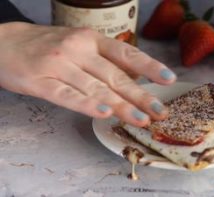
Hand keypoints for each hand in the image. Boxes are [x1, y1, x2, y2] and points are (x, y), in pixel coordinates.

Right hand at [0, 22, 176, 126]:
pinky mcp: (40, 81)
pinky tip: (104, 114)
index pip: (126, 54)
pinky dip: (86, 105)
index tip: (168, 79)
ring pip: (95, 88)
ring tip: (141, 119)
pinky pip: (67, 95)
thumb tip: (135, 78)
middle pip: (114, 76)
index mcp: (91, 39)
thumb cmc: (49, 46)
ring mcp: (59, 65)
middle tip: (160, 112)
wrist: (4, 43)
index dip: (149, 66)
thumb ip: (106, 60)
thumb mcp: (80, 44)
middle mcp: (78, 50)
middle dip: (140, 96)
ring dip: (121, 105)